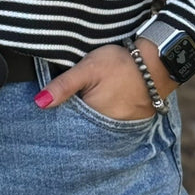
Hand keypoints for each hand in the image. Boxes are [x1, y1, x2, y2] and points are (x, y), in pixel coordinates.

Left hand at [34, 41, 177, 119]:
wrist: (156, 65)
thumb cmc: (120, 64)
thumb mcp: (87, 69)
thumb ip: (63, 85)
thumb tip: (38, 103)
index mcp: (90, 118)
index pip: (65, 123)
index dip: (57, 113)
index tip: (48, 108)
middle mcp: (104, 130)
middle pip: (79, 126)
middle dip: (71, 118)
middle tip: (69, 102)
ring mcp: (118, 128)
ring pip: (94, 126)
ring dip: (86, 119)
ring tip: (85, 103)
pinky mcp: (129, 124)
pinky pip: (109, 125)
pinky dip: (102, 118)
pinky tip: (100, 105)